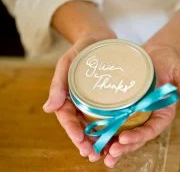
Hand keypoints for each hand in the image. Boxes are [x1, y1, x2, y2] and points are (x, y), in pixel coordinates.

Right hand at [43, 36, 113, 162]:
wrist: (100, 39)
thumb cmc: (82, 48)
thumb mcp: (67, 61)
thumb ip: (58, 83)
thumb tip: (48, 109)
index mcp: (67, 95)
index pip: (67, 117)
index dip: (72, 130)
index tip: (81, 141)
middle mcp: (79, 102)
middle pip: (80, 125)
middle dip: (85, 141)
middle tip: (93, 154)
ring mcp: (93, 102)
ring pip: (93, 125)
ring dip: (97, 141)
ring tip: (105, 153)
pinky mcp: (106, 99)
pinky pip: (106, 116)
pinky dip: (109, 129)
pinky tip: (116, 138)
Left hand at [103, 45, 179, 167]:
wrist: (156, 52)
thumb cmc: (171, 63)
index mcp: (162, 112)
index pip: (152, 129)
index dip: (139, 136)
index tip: (124, 139)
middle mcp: (147, 115)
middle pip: (136, 136)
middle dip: (124, 147)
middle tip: (110, 155)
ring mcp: (135, 111)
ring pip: (124, 132)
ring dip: (113, 144)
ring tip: (100, 154)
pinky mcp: (124, 104)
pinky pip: (115, 119)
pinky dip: (107, 129)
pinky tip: (95, 136)